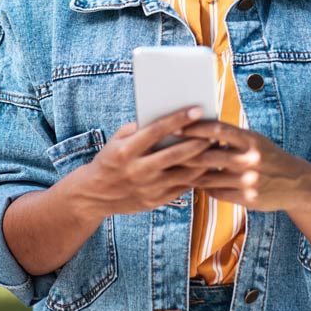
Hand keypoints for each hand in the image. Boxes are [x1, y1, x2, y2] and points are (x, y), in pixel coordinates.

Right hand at [73, 107, 212, 218]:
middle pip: (175, 155)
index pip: (156, 131)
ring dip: (203, 160)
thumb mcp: (117, 140)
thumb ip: (140, 128)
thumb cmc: (110, 159)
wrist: (94, 195)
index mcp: (126, 151)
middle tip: (216, 131)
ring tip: (217, 147)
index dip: (178, 119)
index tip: (197, 109)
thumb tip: (169, 114)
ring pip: (184, 174)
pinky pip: (182, 187)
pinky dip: (196, 176)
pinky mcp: (155, 201)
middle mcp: (137, 170)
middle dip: (199, 142)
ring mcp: (147, 188)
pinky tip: (207, 165)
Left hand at [179, 121, 310, 211]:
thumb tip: (199, 127)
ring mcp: (249, 181)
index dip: (194, 128)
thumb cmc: (269, 156)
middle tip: (164, 150)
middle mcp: (250, 159)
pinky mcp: (248, 199)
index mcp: (251, 140)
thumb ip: (231, 136)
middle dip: (184, 153)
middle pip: (208, 155)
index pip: (217, 130)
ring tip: (172, 168)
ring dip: (189, 173)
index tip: (175, 127)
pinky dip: (204, 187)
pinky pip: (217, 193)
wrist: (298, 184)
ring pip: (209, 177)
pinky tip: (194, 183)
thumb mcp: (255, 141)